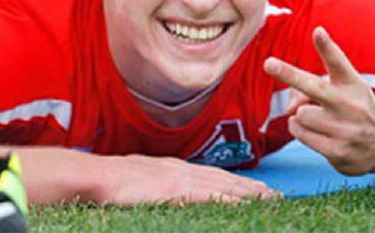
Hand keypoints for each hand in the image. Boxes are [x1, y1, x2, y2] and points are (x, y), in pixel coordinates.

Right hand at [100, 154, 280, 204]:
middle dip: (252, 187)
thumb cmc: (111, 180)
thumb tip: (162, 190)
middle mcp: (184, 170)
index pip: (213, 175)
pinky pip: (214, 197)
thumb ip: (156, 183)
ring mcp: (183, 180)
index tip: (254, 187)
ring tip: (273, 200)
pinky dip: (234, 201)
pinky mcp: (179, 192)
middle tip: (276, 194)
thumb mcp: (139, 177)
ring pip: (226, 186)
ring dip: (251, 193)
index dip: (236, 181)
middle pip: (226, 179)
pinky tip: (248, 206)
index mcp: (175, 168)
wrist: (98, 176)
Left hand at [263, 27, 374, 175]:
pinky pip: (300, 134)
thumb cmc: (355, 108)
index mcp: (352, 84)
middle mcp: (350, 105)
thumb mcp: (342, 90)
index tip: (318, 31)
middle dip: (289, 74)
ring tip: (319, 118)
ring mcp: (344, 130)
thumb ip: (312, 89)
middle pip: (313, 88)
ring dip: (300, 115)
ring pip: (299, 114)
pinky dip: (301, 130)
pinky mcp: (337, 152)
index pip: (338, 62)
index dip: (326, 47)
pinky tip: (320, 133)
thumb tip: (289, 110)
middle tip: (268, 63)